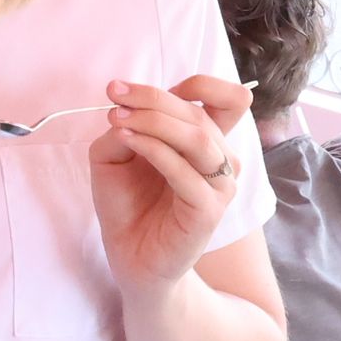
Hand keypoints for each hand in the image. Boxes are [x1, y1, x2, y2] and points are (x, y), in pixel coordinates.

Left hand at [88, 73, 254, 290]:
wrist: (129, 256)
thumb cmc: (127, 205)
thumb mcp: (117, 155)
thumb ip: (126, 127)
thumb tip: (127, 109)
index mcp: (207, 142)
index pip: (226, 100)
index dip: (195, 84)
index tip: (133, 87)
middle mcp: (221, 160)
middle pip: (200, 114)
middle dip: (154, 98)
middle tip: (114, 94)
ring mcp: (219, 186)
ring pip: (198, 137)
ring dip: (154, 120)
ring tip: (116, 118)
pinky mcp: (208, 211)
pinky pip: (185, 171)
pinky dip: (154, 148)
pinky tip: (127, 139)